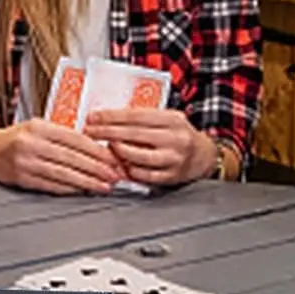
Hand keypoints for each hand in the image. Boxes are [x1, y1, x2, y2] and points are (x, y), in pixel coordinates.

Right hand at [0, 119, 121, 195]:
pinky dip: (69, 188)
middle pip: (72, 157)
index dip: (97, 150)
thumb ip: (62, 135)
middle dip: (97, 168)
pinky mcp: (22, 179)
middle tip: (115, 175)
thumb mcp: (36, 128)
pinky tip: (82, 190)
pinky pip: (51, 185)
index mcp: (38, 127)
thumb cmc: (14, 139)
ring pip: (64, 173)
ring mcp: (26, 162)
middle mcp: (31, 143)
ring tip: (103, 186)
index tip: (113, 158)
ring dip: (87, 181)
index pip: (75, 138)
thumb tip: (94, 147)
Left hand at [84, 108, 213, 186]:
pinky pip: (143, 174)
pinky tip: (119, 164)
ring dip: (117, 151)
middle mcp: (174, 139)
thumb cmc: (179, 134)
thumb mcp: (168, 119)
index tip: (93, 117)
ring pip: (137, 156)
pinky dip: (128, 169)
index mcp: (172, 120)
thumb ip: (145, 118)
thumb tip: (109, 116)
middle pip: (134, 134)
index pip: (136, 116)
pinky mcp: (170, 177)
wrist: (204, 156)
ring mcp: (173, 159)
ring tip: (105, 146)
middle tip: (90, 131)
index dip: (111, 116)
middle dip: (107, 132)